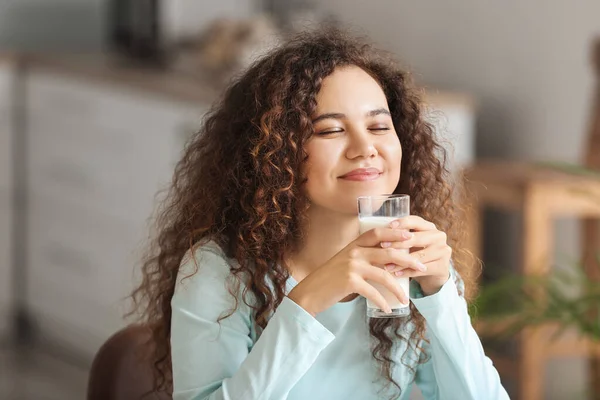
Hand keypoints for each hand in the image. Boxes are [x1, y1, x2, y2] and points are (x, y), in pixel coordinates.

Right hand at [287, 226, 427, 316]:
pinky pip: (373, 292)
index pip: (377, 233)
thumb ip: (361, 257)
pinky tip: (387, 308)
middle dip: (408, 260)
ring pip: (385, 274)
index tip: (410, 236)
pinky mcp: (350, 282)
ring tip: (406, 298)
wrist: (310, 292)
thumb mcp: (344, 261)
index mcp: (353, 245)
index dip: (394, 232)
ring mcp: (352, 266)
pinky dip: (382, 301)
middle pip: (388, 252)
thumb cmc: (329, 279)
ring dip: (398, 288)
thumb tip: (385, 261)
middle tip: (421, 268)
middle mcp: (354, 252)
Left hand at [382, 216, 451, 294]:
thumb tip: (379, 232)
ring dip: (400, 261)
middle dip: (398, 242)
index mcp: (430, 227)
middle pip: (416, 238)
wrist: (433, 273)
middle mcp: (439, 236)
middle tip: (382, 246)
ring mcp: (443, 251)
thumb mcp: (412, 242)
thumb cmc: (417, 253)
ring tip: (385, 265)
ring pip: (418, 256)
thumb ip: (401, 236)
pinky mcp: (442, 267)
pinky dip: (407, 272)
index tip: (389, 226)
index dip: (402, 222)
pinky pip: (421, 270)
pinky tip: (395, 274)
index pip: (416, 220)